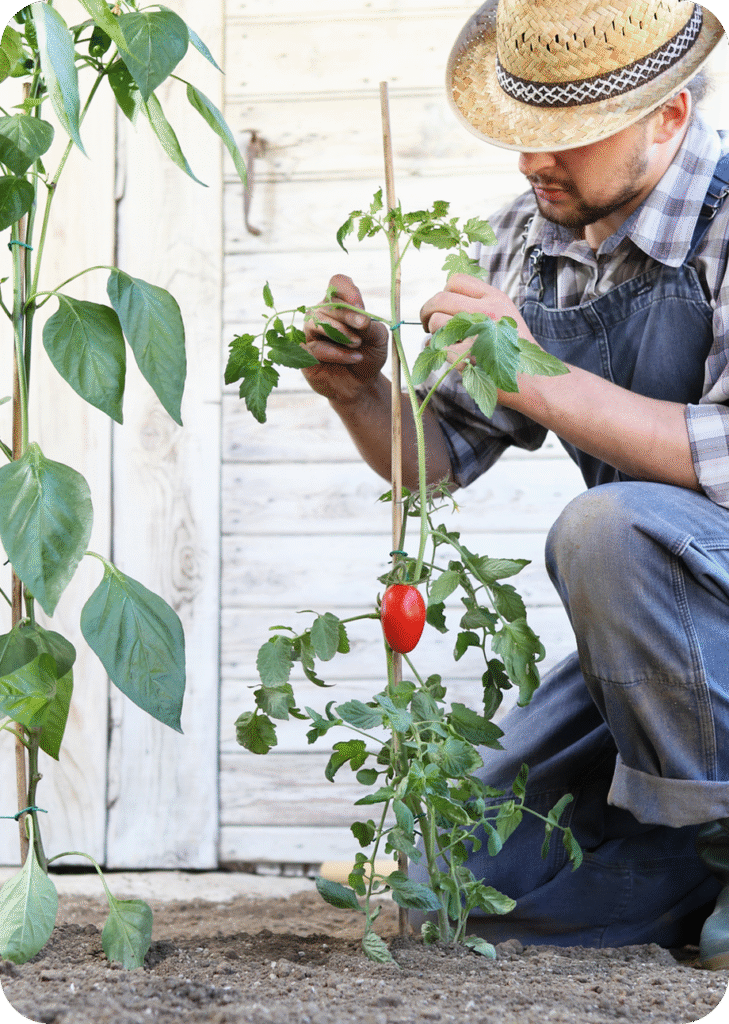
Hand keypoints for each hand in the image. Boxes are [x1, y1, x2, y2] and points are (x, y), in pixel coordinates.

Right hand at [302, 275, 388, 405]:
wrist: (363, 384)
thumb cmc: (369, 355)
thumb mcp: (378, 338)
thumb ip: (370, 325)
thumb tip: (361, 318)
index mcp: (339, 305)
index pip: (336, 283)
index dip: (347, 290)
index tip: (360, 305)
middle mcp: (321, 316)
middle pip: (327, 304)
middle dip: (347, 314)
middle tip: (363, 326)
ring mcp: (310, 334)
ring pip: (315, 322)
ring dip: (339, 332)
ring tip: (357, 344)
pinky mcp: (304, 355)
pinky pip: (314, 348)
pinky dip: (336, 353)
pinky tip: (353, 357)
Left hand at [419, 274, 536, 363]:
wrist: (533, 381)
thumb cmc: (514, 350)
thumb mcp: (505, 316)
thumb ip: (480, 304)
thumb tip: (444, 300)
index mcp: (496, 299)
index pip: (456, 281)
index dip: (443, 292)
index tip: (443, 306)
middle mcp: (486, 312)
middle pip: (440, 298)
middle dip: (427, 311)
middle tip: (427, 322)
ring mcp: (476, 334)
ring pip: (435, 321)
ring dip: (433, 332)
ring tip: (443, 341)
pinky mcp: (466, 356)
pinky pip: (435, 345)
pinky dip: (433, 349)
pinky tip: (442, 354)